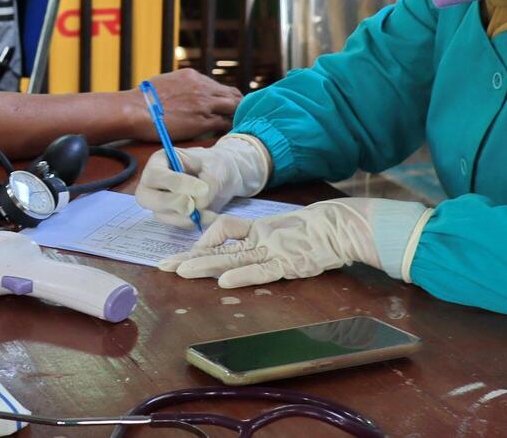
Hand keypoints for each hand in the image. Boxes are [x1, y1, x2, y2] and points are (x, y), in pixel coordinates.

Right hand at [135, 133, 270, 226]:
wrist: (227, 176)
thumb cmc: (219, 164)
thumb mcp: (217, 167)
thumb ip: (208, 182)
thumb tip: (198, 203)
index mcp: (160, 161)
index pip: (157, 175)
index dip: (175, 184)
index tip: (201, 188)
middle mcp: (154, 182)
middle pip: (148, 198)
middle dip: (172, 204)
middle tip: (194, 207)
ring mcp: (160, 202)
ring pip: (162, 215)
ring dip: (187, 217)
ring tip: (212, 211)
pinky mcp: (172, 217)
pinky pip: (176, 226)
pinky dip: (195, 224)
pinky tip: (211, 217)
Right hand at [136, 69, 239, 143]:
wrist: (136, 109)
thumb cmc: (144, 99)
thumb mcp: (166, 82)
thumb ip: (181, 86)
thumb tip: (185, 94)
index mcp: (193, 76)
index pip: (219, 86)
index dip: (226, 97)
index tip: (227, 105)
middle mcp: (202, 88)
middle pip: (233, 95)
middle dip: (237, 105)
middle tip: (238, 117)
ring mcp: (204, 104)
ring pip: (234, 108)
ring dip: (236, 116)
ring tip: (237, 125)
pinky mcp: (202, 121)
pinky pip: (225, 123)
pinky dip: (229, 127)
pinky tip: (229, 133)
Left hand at [159, 198, 430, 288]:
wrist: (344, 224)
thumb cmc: (319, 228)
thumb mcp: (287, 227)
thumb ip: (267, 235)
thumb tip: (247, 246)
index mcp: (261, 227)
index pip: (225, 227)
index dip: (205, 238)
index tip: (189, 251)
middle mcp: (261, 237)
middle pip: (217, 246)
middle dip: (188, 256)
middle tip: (163, 266)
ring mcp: (273, 250)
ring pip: (232, 258)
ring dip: (204, 265)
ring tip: (179, 272)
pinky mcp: (288, 264)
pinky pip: (261, 270)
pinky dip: (243, 275)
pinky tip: (224, 282)